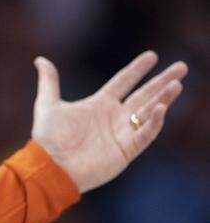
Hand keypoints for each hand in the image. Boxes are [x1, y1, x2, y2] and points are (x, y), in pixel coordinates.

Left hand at [31, 51, 187, 193]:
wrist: (50, 166)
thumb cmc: (48, 138)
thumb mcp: (48, 105)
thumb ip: (49, 82)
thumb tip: (40, 60)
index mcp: (98, 105)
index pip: (123, 82)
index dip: (137, 69)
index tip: (152, 56)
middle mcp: (113, 117)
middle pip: (144, 95)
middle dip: (162, 81)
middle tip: (182, 67)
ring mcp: (121, 133)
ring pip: (149, 112)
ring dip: (163, 98)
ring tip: (177, 84)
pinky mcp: (125, 150)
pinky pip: (144, 134)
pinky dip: (153, 122)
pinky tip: (160, 108)